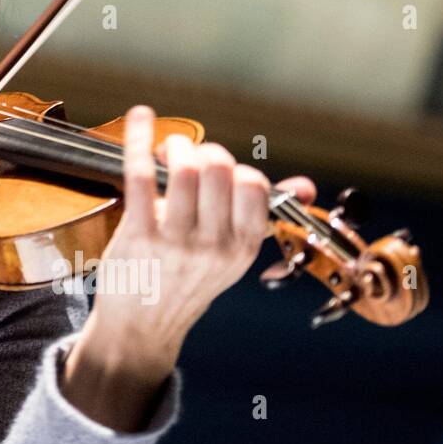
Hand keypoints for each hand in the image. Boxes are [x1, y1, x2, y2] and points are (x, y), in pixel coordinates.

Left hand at [85, 105, 315, 371]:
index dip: (234, 168)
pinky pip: (141, 175)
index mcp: (242, 245)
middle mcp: (214, 244)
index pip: (255, 187)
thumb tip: (304, 186)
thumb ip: (262, 216)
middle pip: (218, 171)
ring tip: (167, 151)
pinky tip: (140, 117)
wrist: (142, 327)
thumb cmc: (186, 281)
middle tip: (185, 156)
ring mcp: (175, 240)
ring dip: (175, 146)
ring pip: (184, 171)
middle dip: (203, 151)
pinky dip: (138, 138)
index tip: (214, 170)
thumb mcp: (232, 255)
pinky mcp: (138, 234)